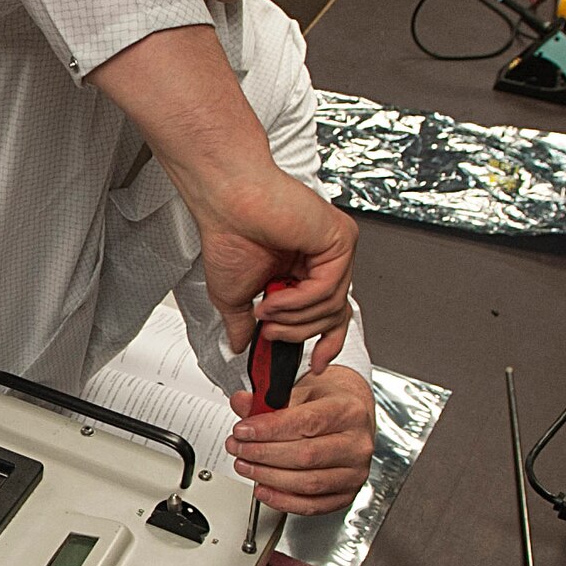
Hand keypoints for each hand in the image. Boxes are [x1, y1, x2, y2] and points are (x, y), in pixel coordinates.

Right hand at [190, 170, 356, 366]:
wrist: (226, 201)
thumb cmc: (229, 233)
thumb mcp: (235, 295)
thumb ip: (243, 323)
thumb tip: (240, 346)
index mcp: (307, 269)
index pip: (331, 312)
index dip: (326, 342)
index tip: (316, 364)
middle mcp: (326, 258)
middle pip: (335, 314)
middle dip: (300, 333)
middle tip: (270, 333)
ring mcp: (335, 249)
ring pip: (332, 305)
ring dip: (293, 317)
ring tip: (265, 310)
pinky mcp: (340, 239)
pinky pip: (329, 288)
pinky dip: (299, 300)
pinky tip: (276, 297)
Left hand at [223, 365, 373, 514]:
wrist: (349, 420)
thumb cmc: (327, 406)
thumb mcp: (299, 393)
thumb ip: (268, 400)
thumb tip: (241, 403)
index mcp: (348, 412)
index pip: (307, 422)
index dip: (270, 429)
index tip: (243, 430)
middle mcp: (356, 444)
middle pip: (305, 455)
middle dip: (263, 454)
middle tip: (238, 447)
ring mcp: (354, 473)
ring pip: (307, 483)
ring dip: (268, 477)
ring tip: (245, 466)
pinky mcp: (346, 495)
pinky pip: (312, 505)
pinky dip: (282, 500)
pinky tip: (262, 489)